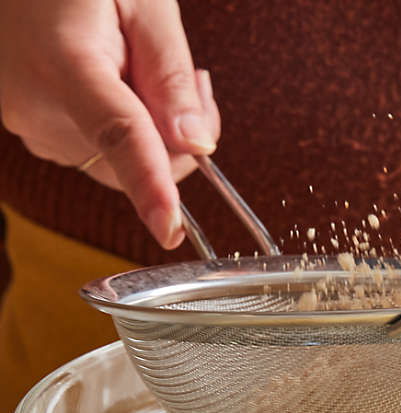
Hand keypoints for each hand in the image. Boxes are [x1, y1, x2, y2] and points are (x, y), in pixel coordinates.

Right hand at [0, 0, 219, 248]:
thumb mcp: (143, 2)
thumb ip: (171, 74)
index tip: (169, 229)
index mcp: (63, 61)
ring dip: (156, 135)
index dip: (148, 185)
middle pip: (136, 163)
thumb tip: (196, 145)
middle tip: (194, 81)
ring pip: (124, 165)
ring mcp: (30, 125)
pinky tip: (124, 86)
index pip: (117, 136)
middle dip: (179, 139)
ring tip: (147, 70)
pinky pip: (102, 154)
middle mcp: (37, 106)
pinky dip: (128, 135)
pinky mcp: (36, 134)